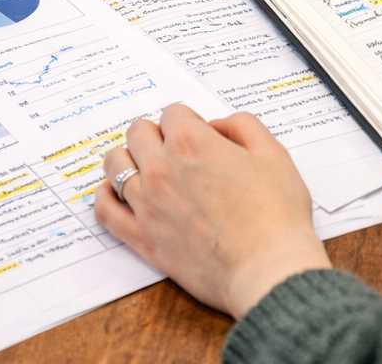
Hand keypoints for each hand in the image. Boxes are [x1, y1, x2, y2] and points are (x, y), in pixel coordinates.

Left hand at [94, 104, 331, 318]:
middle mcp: (161, 169)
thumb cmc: (275, 215)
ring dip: (129, 158)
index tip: (201, 135)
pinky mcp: (143, 239)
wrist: (269, 268)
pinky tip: (116, 193)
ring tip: (146, 166)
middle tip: (175, 149)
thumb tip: (217, 126)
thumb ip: (241, 126)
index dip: (189, 121)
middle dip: (157, 134)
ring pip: (115, 165)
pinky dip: (105, 196)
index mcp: (191, 142)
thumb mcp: (272, 152)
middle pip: (138, 132)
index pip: (172, 113)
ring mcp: (147, 205)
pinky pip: (105, 211)